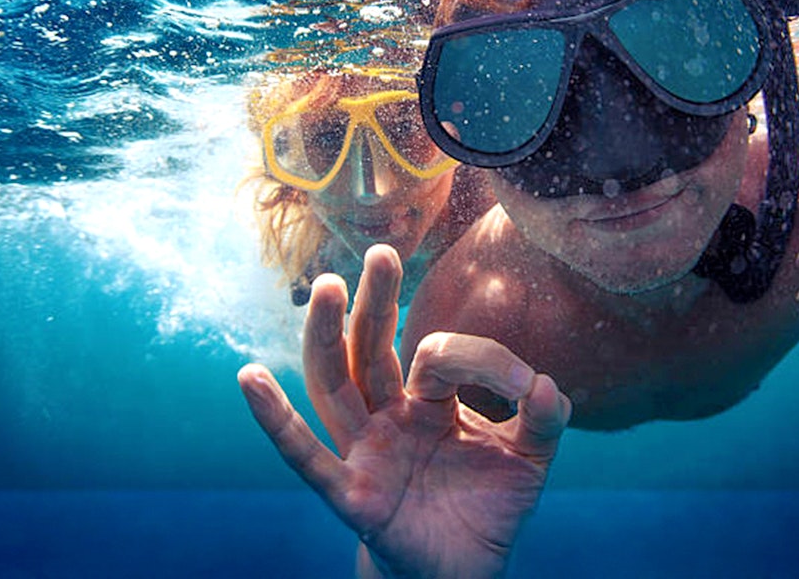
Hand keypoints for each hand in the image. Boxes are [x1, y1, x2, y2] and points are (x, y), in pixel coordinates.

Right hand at [238, 244, 570, 578]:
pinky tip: (251, 378)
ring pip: (335, 384)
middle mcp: (388, 415)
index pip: (441, 356)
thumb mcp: (529, 459)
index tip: (526, 385)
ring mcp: (364, 450)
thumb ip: (543, 421)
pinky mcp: (350, 492)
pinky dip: (276, 420)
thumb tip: (547, 383)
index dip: (485, 361)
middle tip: (381, 252)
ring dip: (327, 337)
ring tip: (326, 288)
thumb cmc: (489, 507)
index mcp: (427, 400)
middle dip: (375, 301)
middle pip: (370, 348)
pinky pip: (307, 455)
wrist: (468, 571)